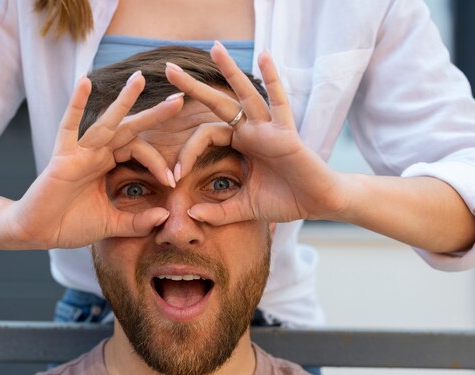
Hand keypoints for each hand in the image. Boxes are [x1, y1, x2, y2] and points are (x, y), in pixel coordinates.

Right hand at [4, 72, 183, 248]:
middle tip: (179, 100)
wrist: (38, 233)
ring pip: (106, 122)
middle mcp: (96, 153)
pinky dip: (75, 104)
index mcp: (108, 165)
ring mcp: (79, 152)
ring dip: (123, 100)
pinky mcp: (62, 157)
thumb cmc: (70, 225)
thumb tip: (165, 217)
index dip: (158, 163)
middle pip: (129, 128)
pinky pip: (69, 126)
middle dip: (154, 115)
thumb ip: (137, 222)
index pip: (139, 151)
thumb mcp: (111, 225)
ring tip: (139, 79)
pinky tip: (85, 82)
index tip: (173, 180)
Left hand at [164, 42, 349, 224]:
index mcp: (240, 145)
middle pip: (218, 103)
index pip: (205, 136)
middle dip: (192, 87)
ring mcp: (268, 127)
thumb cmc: (284, 201)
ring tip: (213, 46)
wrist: (317, 204)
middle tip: (168, 68)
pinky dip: (273, 79)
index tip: (174, 177)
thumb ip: (219, 213)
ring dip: (229, 70)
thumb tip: (190, 217)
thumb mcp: (244, 208)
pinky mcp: (285, 132)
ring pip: (245, 93)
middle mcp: (251, 130)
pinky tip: (264, 55)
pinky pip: (279, 101)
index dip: (186, 154)